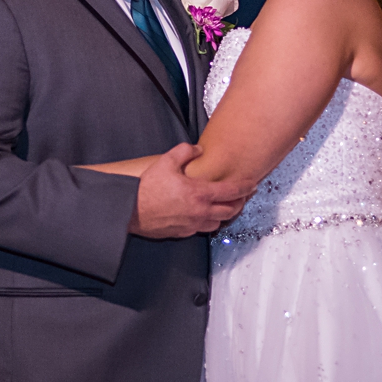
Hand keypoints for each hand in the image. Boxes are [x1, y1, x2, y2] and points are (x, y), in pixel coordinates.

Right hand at [129, 143, 252, 237]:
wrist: (129, 210)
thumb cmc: (146, 188)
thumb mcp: (167, 161)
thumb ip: (185, 152)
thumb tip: (197, 149)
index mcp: (200, 193)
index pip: (232, 191)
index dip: (246, 187)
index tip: (253, 184)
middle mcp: (200, 211)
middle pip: (230, 211)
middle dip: (240, 203)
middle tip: (243, 196)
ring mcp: (192, 224)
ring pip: (218, 223)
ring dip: (225, 214)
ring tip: (226, 206)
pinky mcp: (182, 232)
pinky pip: (202, 229)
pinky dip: (209, 222)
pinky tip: (205, 215)